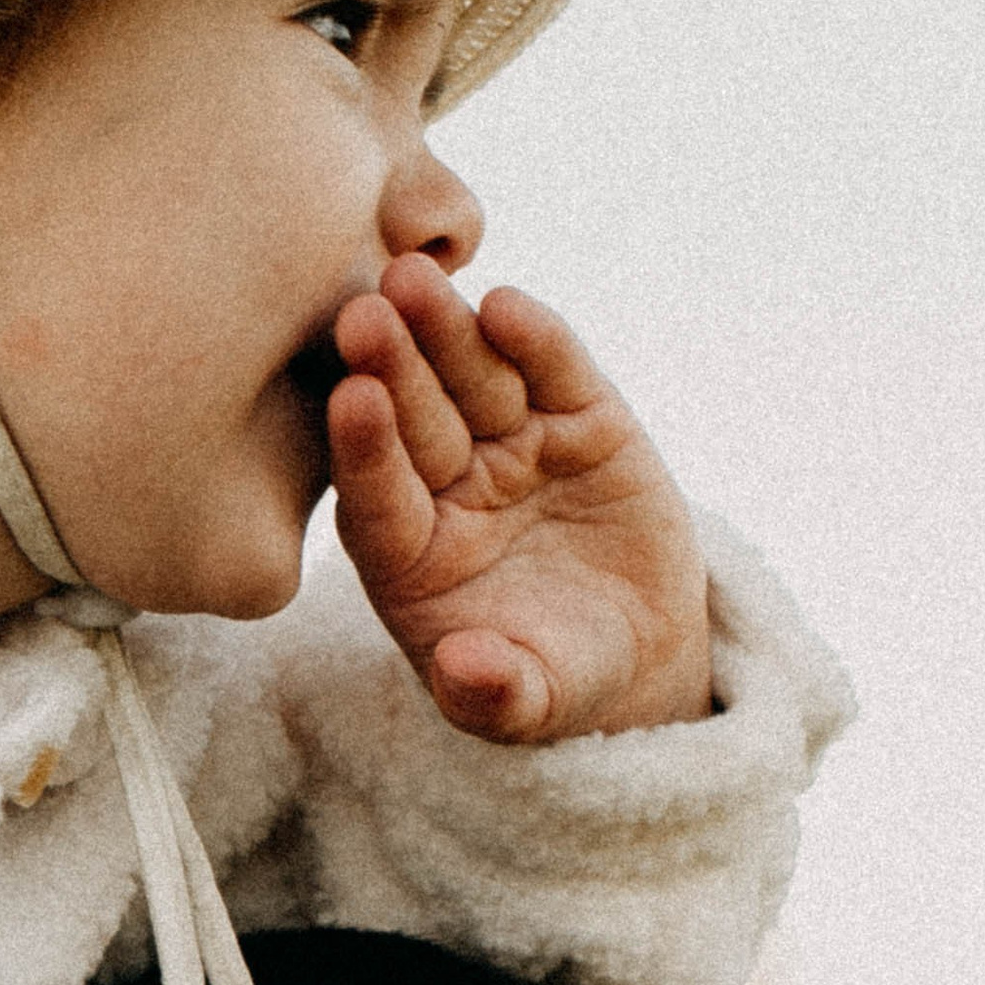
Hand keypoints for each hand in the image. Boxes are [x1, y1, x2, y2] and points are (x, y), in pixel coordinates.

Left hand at [329, 258, 712, 743]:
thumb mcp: (527, 705)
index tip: (351, 400)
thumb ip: (492, 695)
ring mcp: (513, 446)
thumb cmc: (552, 681)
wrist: (633, 650)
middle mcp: (450, 487)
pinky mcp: (581, 419)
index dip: (365, 451)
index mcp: (410, 554)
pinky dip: (536, 340)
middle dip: (392, 366)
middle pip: (416, 419)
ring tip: (414, 279)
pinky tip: (509, 306)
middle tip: (364, 310)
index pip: (377, 497)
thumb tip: (464, 671)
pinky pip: (554, 372)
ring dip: (447, 331)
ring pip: (474, 380)